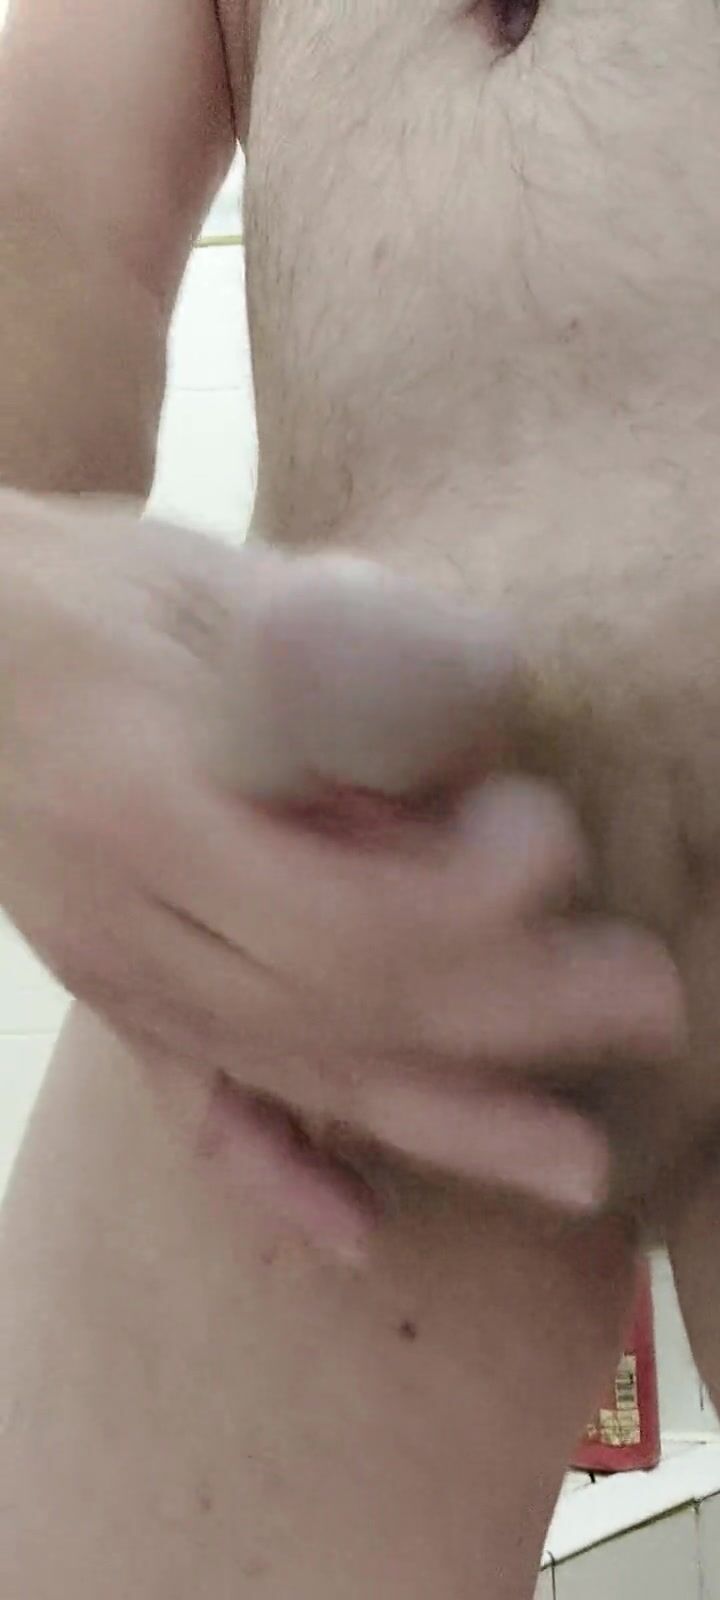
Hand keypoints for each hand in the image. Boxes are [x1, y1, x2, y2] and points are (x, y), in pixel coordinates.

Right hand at [0, 490, 681, 1253]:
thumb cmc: (94, 593)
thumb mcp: (223, 590)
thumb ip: (351, 668)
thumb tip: (486, 763)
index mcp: (148, 807)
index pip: (341, 916)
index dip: (475, 903)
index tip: (550, 831)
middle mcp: (130, 922)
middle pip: (345, 1014)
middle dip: (517, 1020)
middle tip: (651, 1006)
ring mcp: (119, 975)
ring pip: (295, 1079)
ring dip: (450, 1124)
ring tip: (575, 1165)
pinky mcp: (118, 995)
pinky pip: (193, 1108)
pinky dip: (275, 1175)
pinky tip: (350, 1233)